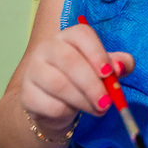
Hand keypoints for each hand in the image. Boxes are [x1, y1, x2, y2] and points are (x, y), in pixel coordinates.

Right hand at [19, 22, 134, 138]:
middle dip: (92, 84)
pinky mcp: (26, 94)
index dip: (97, 53)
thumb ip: (118, 65)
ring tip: (97, 109)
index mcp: (69, 36)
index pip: (81, 34)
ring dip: (83, 101)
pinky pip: (50, 105)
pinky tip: (72, 112)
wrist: (55, 105)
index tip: (108, 73)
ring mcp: (33, 70)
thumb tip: (121, 66)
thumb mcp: (104, 71)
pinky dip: (67, 112)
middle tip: (107, 102)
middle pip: (69, 61)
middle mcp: (47, 48)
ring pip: (59, 84)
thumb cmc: (84, 81)